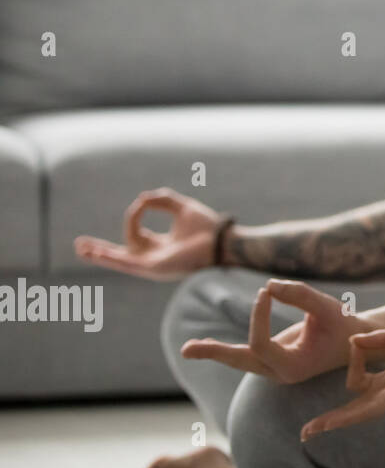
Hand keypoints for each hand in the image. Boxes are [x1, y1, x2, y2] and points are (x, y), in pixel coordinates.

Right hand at [75, 187, 222, 280]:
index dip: (134, 215)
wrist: (221, 240)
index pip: (136, 233)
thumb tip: (142, 198)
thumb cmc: (207, 227)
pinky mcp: (154, 269)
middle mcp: (154, 257)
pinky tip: (96, 253)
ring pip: (120, 260)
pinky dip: (111, 258)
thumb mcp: (181, 207)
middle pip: (121, 254)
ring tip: (81, 249)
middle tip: (79, 245)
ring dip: (100, 254)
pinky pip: (128, 263)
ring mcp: (153, 265)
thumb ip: (161, 200)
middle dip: (100, 250)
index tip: (142, 203)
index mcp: (161, 245)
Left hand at [181, 279, 373, 383]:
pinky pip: (247, 354)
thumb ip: (299, 295)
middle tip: (186, 350)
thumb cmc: (345, 326)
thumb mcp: (327, 308)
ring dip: (215, 351)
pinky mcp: (274, 359)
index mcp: (293, 367)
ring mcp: (276, 369)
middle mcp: (280, 373)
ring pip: (240, 360)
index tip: (266, 290)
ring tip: (189, 348)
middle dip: (214, 352)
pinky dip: (226, 348)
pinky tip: (206, 344)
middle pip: (241, 361)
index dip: (258, 316)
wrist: (358, 343)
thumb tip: (267, 284)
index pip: (260, 343)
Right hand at [299, 326, 384, 440]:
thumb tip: (354, 341)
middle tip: (307, 431)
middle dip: (329, 420)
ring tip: (309, 432)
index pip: (358, 377)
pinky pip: (365, 410)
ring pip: (354, 415)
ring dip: (331, 422)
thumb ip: (378, 339)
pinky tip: (329, 424)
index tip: (360, 342)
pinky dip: (345, 417)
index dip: (354, 356)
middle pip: (352, 410)